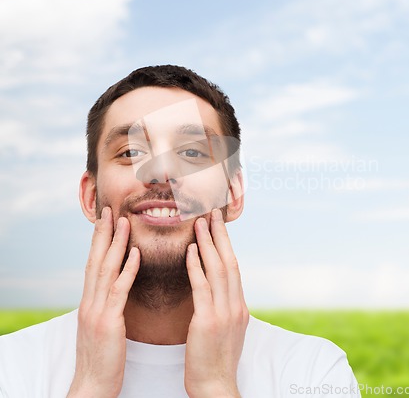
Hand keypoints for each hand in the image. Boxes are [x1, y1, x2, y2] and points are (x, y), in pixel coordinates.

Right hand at [67, 207, 139, 397]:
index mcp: (90, 302)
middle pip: (96, 260)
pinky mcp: (108, 323)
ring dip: (116, 243)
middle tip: (110, 210)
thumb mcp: (102, 326)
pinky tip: (136, 253)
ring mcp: (97, 311)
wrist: (93, 386)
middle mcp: (90, 302)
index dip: (100, 241)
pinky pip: (119, 290)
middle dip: (104, 233)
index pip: (94, 264)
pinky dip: (128, 269)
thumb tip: (115, 287)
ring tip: (124, 221)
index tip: (107, 220)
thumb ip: (107, 304)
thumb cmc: (103, 357)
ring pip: (106, 269)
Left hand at [184, 209, 248, 397]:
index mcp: (240, 306)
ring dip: (208, 244)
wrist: (215, 386)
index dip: (225, 245)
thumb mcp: (227, 329)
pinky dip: (196, 266)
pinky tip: (189, 251)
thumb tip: (220, 289)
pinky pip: (202, 287)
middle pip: (229, 261)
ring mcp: (224, 312)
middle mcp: (236, 305)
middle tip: (212, 214)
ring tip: (200, 223)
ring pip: (218, 269)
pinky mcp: (208, 321)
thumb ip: (225, 306)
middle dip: (220, 236)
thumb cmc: (215, 359)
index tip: (218, 226)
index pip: (234, 267)